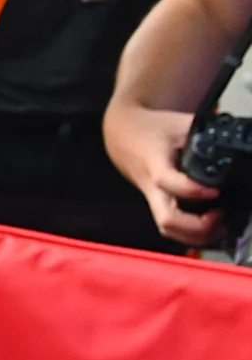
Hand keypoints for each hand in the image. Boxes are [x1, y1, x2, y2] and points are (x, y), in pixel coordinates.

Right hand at [103, 98, 224, 247]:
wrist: (124, 136)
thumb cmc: (153, 130)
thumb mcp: (180, 124)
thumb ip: (207, 135)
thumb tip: (234, 143)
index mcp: (155, 164)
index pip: (168, 182)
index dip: (192, 190)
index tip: (215, 191)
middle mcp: (152, 188)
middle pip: (167, 220)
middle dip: (197, 226)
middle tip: (220, 217)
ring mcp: (154, 200)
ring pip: (169, 230)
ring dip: (196, 235)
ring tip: (220, 225)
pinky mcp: (158, 205)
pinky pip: (171, 227)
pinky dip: (191, 234)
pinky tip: (209, 227)